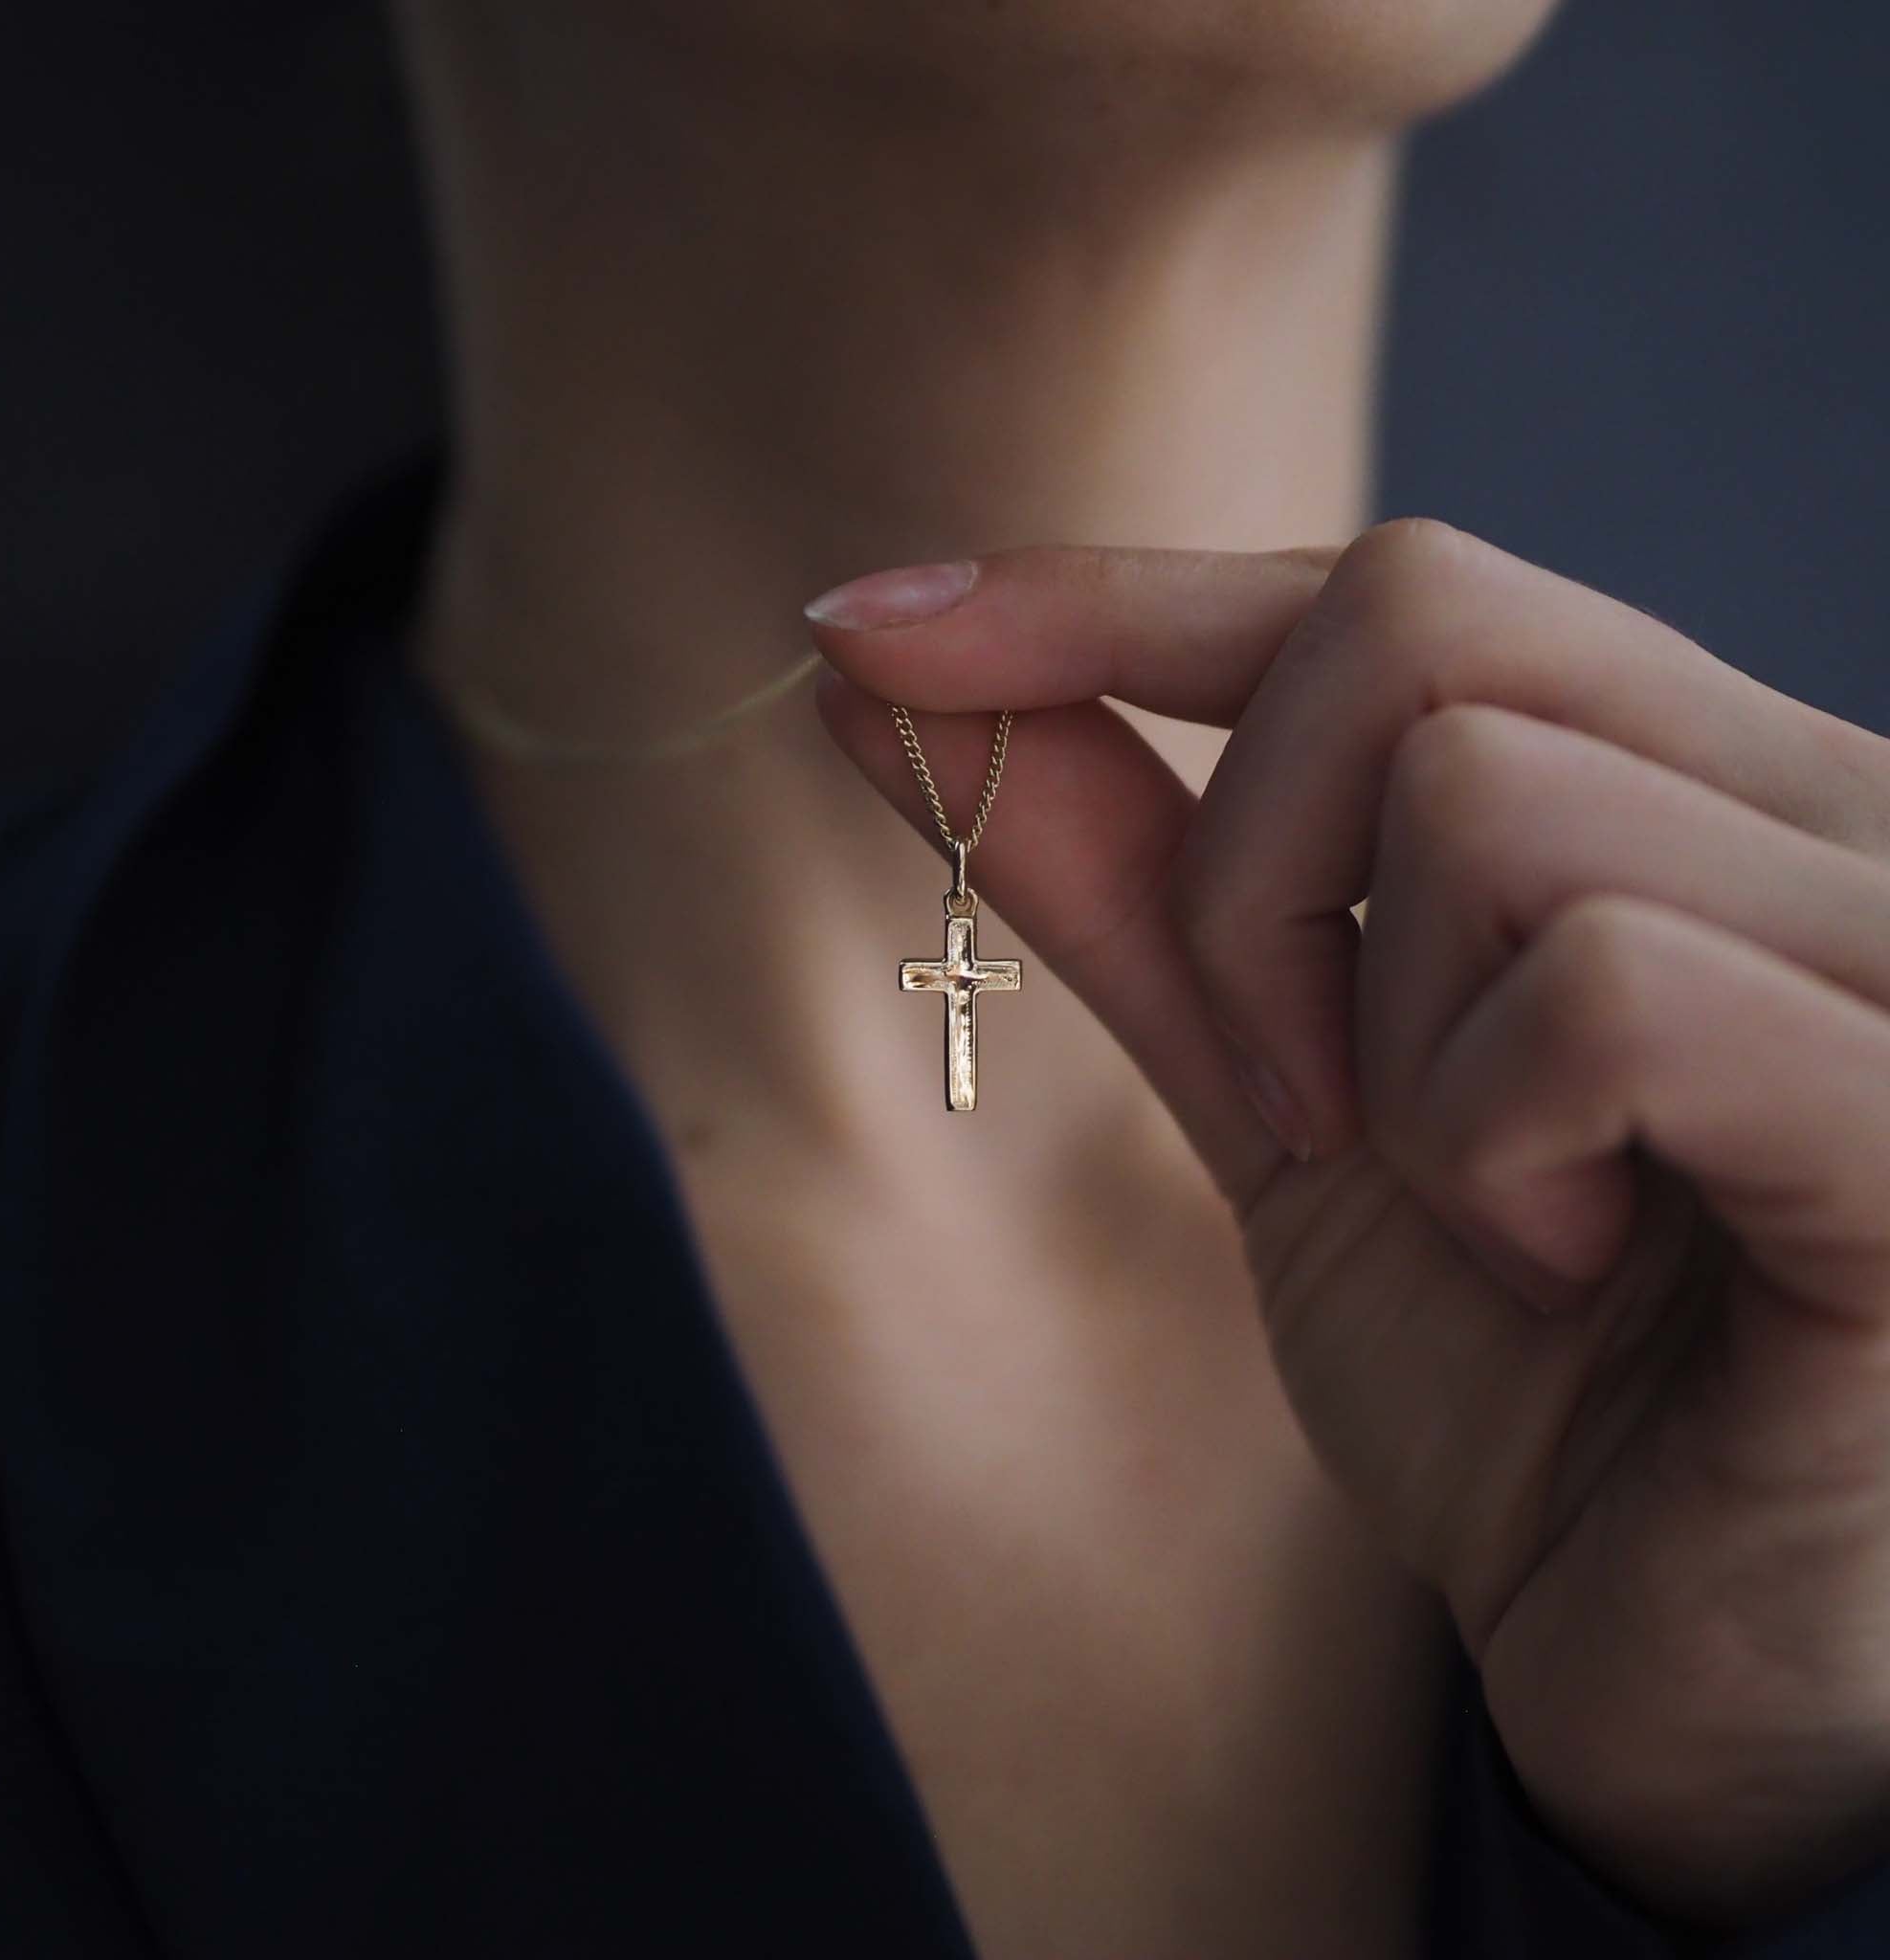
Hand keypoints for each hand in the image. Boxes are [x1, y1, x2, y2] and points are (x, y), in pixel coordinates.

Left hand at [804, 518, 1889, 1932]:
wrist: (1679, 1675)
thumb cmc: (1517, 1390)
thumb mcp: (1280, 1109)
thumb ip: (1131, 890)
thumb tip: (903, 689)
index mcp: (1686, 791)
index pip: (1377, 591)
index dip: (1106, 593)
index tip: (867, 629)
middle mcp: (1824, 813)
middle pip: (1416, 622)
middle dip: (1250, 884)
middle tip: (1309, 1108)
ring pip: (1489, 800)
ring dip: (1376, 1053)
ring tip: (1490, 1220)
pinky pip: (1606, 987)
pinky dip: (1495, 1143)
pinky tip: (1573, 1269)